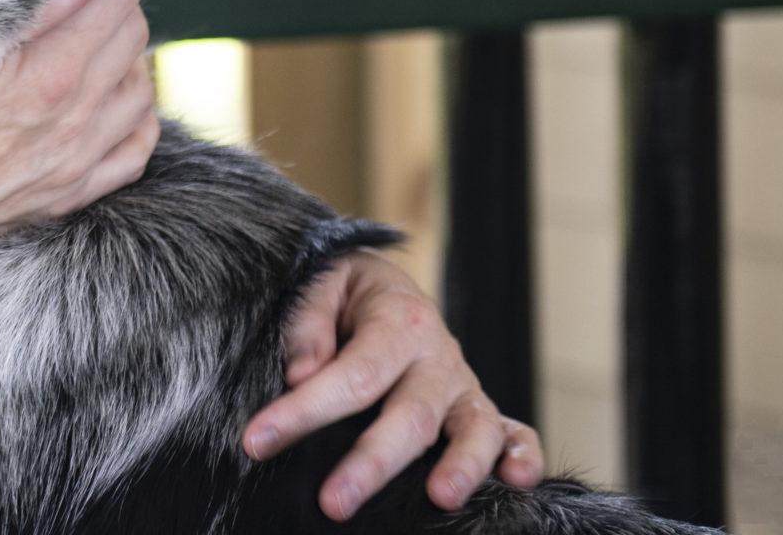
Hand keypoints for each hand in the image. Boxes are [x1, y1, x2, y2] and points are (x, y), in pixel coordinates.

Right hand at [0, 0, 158, 268]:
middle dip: (118, 8)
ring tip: (98, 39)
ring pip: (141, 93)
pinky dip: (136, 116)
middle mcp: (72, 128)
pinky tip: (114, 97)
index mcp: (45, 83)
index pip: (114, 8)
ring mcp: (75, 167)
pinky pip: (135, 152)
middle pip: (132, 42)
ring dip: (129, 56)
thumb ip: (28, 15)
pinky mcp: (69, 196)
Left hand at [242, 251, 543, 519]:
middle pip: (410, 415)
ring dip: (461, 465)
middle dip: (372, 462)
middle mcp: (438, 356)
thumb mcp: (320, 284)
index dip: (304, 410)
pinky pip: (514, 432)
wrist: (382, 280)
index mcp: (399, 320)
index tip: (259, 440)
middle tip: (334, 502)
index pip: (352, 373)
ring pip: (473, 429)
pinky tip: (518, 481)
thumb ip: (308, 323)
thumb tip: (300, 373)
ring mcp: (463, 387)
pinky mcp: (480, 409)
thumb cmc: (344, 291)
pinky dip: (523, 455)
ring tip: (440, 498)